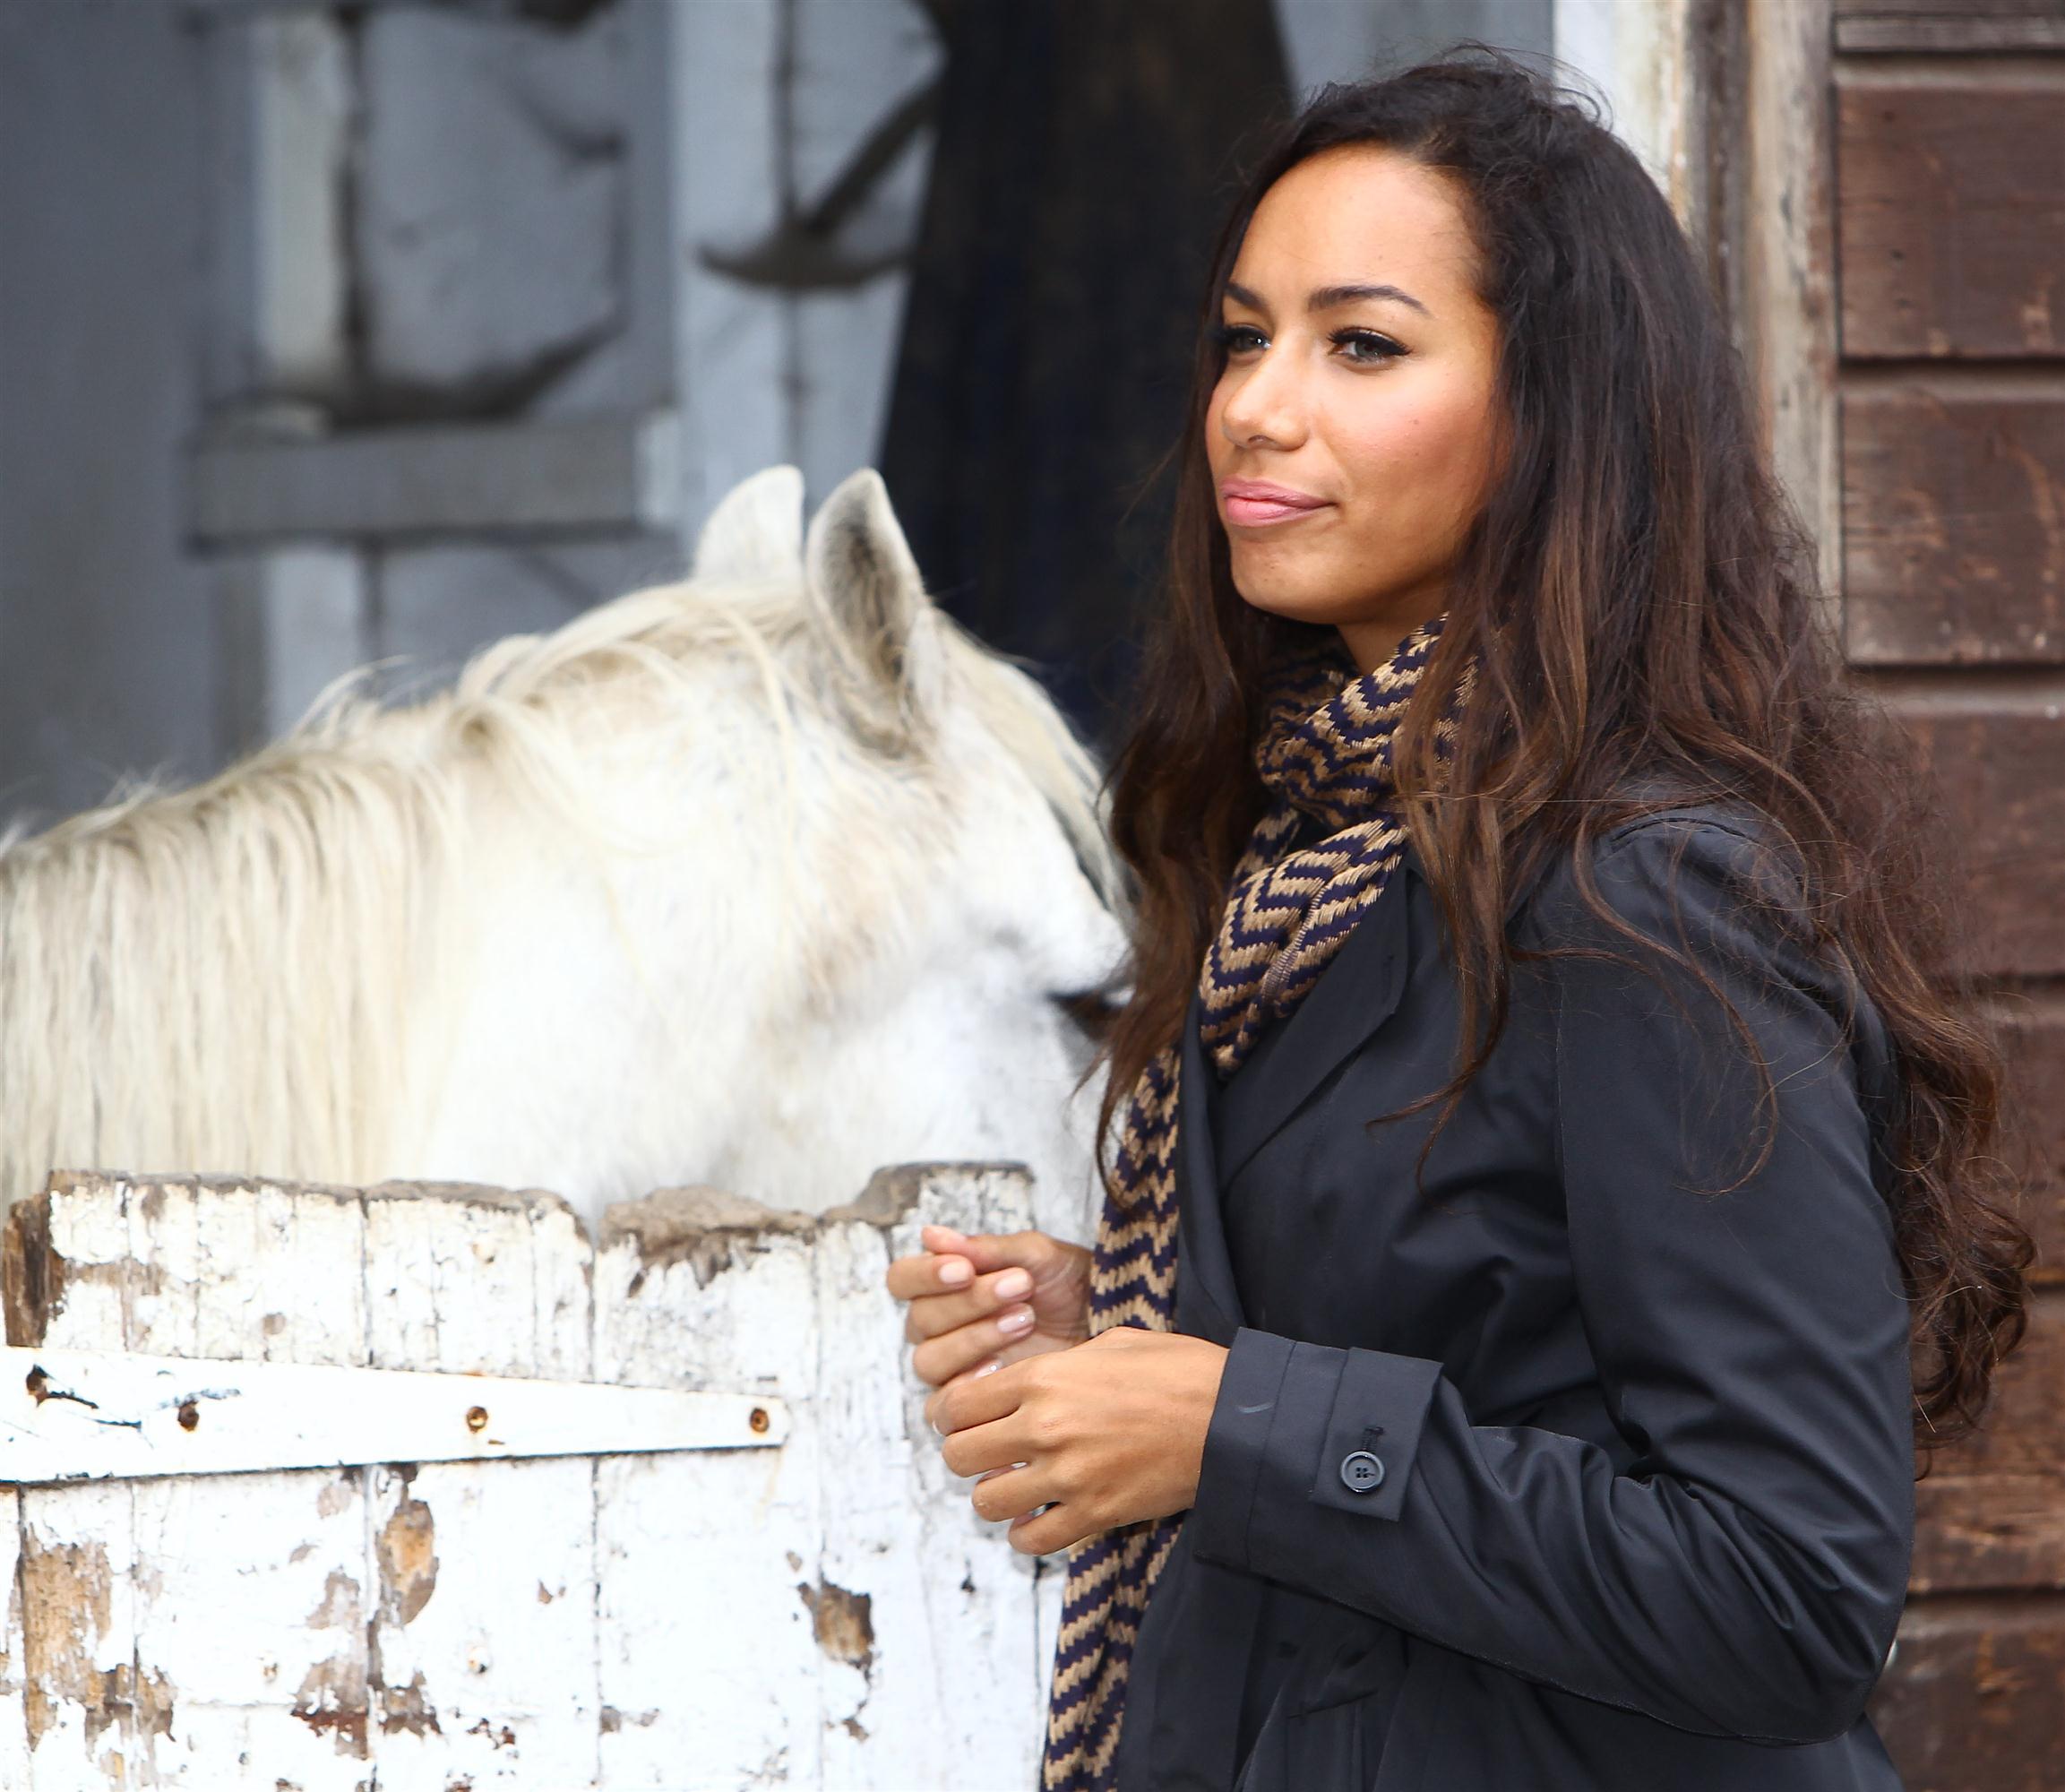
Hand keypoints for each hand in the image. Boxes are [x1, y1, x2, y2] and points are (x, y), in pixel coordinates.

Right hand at [883, 1224, 1091, 1388]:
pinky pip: (943, 1406)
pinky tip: (1000, 1368)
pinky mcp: (970, 1404)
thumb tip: (930, 1235)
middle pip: (920, 1320)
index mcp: (942, 1287)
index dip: (924, 1275)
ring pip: (929, 1361)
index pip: (902, 1280)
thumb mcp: (1036, 1256)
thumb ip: (985, 1249)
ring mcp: (951, 1368)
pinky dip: (967, 1387)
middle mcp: (937, 1328)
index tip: (964, 1269)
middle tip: (1020, 1286)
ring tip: (1025, 1319)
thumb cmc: (1068, 1284)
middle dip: (971, 1301)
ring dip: (975, 1338)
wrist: (1105, 1325)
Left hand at [925, 1327, 1229, 1555]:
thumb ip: (1057, 1366)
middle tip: (988, 1453)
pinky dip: (1027, 1533)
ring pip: (986, 1501)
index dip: (952, 1415)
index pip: (957, 1404)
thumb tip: (1024, 1384)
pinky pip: (1032, 1540)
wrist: (1232, 1416)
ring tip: (1016, 1485)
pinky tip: (1039, 1518)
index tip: (963, 1421)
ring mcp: (1068, 1475)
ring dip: (996, 1495)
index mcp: (1044, 1377)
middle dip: (967, 1455)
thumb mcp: (1109, 1345)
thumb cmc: (1178, 1371)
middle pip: (959, 1455)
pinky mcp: (1095, 1513)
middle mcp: (1045, 1426)